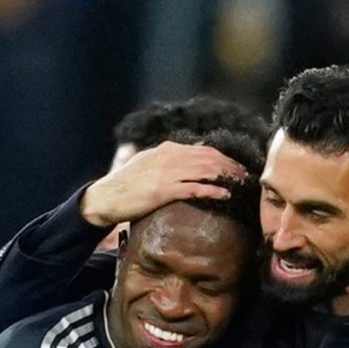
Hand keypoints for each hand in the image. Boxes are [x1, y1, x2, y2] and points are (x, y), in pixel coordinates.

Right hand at [79, 141, 247, 228]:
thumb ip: (166, 161)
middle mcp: (169, 157)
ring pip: (204, 171)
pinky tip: (224, 195)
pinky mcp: (162, 191)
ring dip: (225, 177)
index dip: (223, 157)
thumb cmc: (124, 185)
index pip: (203, 150)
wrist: (104, 197)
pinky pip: (194, 189)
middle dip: (230, 166)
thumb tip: (186, 161)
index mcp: (167, 150)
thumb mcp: (146, 164)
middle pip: (209, 158)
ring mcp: (166, 174)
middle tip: (245, 175)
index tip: (235, 166)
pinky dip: (211, 191)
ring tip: (239, 184)